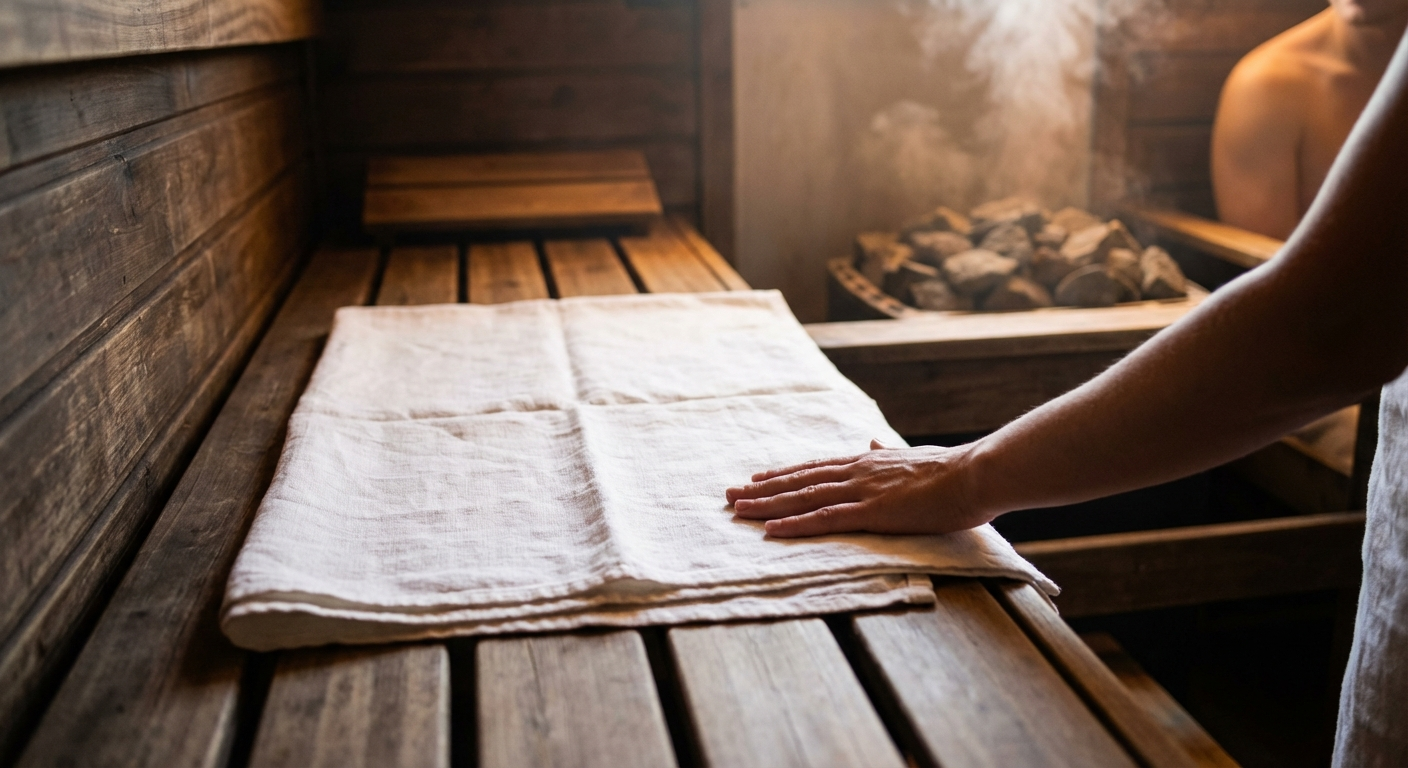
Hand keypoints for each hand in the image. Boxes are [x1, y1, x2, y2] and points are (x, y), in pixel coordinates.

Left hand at [724, 440, 991, 537]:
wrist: (975, 473)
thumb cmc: (952, 470)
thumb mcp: (912, 457)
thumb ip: (887, 452)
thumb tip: (871, 440)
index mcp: (867, 462)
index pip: (815, 468)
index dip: (783, 474)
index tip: (756, 477)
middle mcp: (857, 472)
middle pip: (799, 481)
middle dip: (762, 489)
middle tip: (729, 495)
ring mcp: (862, 491)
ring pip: (803, 497)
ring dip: (766, 504)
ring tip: (737, 510)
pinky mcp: (873, 512)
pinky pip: (825, 519)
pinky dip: (795, 523)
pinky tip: (771, 529)